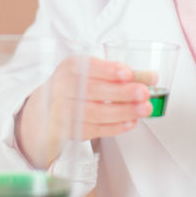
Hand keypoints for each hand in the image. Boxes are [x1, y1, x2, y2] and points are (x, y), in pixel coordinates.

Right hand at [17, 56, 153, 166]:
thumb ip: (119, 73)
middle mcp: (63, 87)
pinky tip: (130, 122)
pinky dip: (115, 127)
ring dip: (123, 111)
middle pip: (94, 90)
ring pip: (95, 112)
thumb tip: (151, 77)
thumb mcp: (90, 72)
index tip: (127, 73)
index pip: (89, 66)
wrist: (44, 108)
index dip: (108, 70)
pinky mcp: (68, 130)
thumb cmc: (75, 86)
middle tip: (143, 92)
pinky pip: (94, 129)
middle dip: (122, 92)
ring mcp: (63, 111)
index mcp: (71, 67)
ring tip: (143, 109)